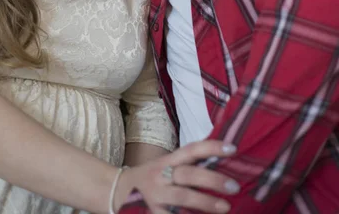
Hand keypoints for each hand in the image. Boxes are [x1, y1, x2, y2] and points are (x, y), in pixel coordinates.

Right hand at [115, 139, 238, 213]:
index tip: (233, 148)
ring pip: (182, 196)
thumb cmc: (154, 177)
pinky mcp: (152, 212)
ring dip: (205, 201)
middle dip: (212, 179)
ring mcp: (156, 195)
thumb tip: (224, 167)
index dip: (212, 147)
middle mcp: (162, 174)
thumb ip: (189, 166)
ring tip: (226, 207)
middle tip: (234, 185)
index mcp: (169, 160)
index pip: (192, 149)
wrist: (119, 190)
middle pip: (188, 174)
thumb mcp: (168, 165)